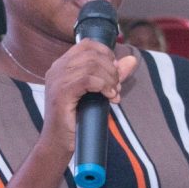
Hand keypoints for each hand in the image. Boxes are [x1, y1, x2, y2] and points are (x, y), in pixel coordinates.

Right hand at [39, 40, 136, 154]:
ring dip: (110, 79)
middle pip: (92, 53)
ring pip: (92, 66)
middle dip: (111, 68)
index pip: (87, 44)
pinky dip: (104, 86)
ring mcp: (57, 80)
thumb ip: (112, 75)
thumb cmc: (76, 119)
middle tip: (116, 87)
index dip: (107, 53)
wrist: (58, 144)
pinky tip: (109, 97)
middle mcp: (56, 69)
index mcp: (61, 65)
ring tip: (113, 94)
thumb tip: (132, 60)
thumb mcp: (97, 93)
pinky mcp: (61, 94)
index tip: (115, 72)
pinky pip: (88, 79)